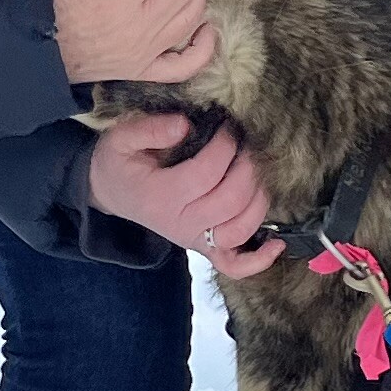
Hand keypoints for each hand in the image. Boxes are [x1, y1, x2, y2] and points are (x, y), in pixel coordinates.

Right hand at [88, 110, 284, 273]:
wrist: (113, 192)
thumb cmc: (120, 162)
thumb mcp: (121, 138)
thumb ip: (150, 129)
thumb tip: (185, 125)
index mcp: (160, 196)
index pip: (206, 173)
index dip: (225, 147)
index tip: (228, 127)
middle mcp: (180, 223)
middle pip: (231, 201)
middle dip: (248, 167)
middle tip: (248, 144)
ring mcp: (194, 239)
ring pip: (241, 228)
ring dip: (259, 198)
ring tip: (258, 170)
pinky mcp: (203, 248)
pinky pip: (234, 265)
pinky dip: (259, 259)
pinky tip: (277, 242)